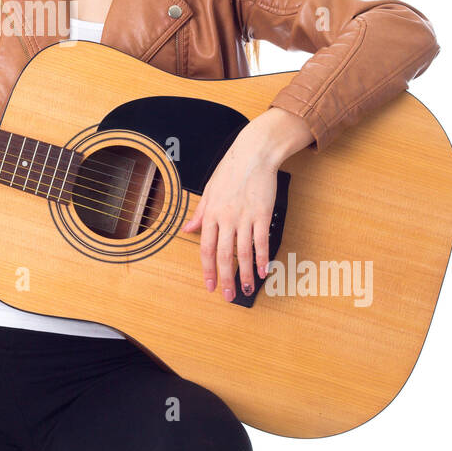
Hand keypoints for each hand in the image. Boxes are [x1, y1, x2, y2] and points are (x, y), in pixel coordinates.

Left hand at [181, 107, 312, 299]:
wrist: (253, 154)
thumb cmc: (230, 171)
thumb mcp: (209, 191)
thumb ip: (199, 214)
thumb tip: (187, 230)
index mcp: (211, 214)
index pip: (205, 249)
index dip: (207, 270)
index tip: (210, 286)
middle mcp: (226, 218)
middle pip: (223, 255)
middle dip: (225, 278)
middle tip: (228, 296)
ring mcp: (245, 217)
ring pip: (243, 252)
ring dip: (245, 274)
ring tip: (246, 289)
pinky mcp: (262, 214)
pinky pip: (262, 241)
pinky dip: (262, 258)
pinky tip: (263, 271)